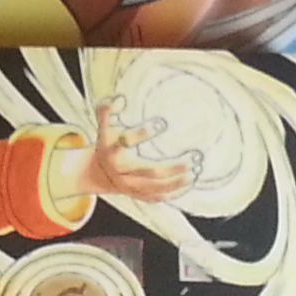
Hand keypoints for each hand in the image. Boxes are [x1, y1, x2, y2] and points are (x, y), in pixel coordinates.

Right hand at [59, 99, 192, 208]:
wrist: (97, 173)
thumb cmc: (107, 144)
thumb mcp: (104, 127)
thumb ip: (107, 110)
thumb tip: (121, 99)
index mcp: (112, 150)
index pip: (126, 142)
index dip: (142, 133)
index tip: (162, 123)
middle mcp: (121, 170)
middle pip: (149, 171)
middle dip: (173, 167)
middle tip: (195, 157)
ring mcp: (130, 186)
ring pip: (157, 187)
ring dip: (179, 180)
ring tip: (197, 168)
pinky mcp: (138, 195)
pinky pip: (158, 197)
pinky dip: (175, 191)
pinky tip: (190, 181)